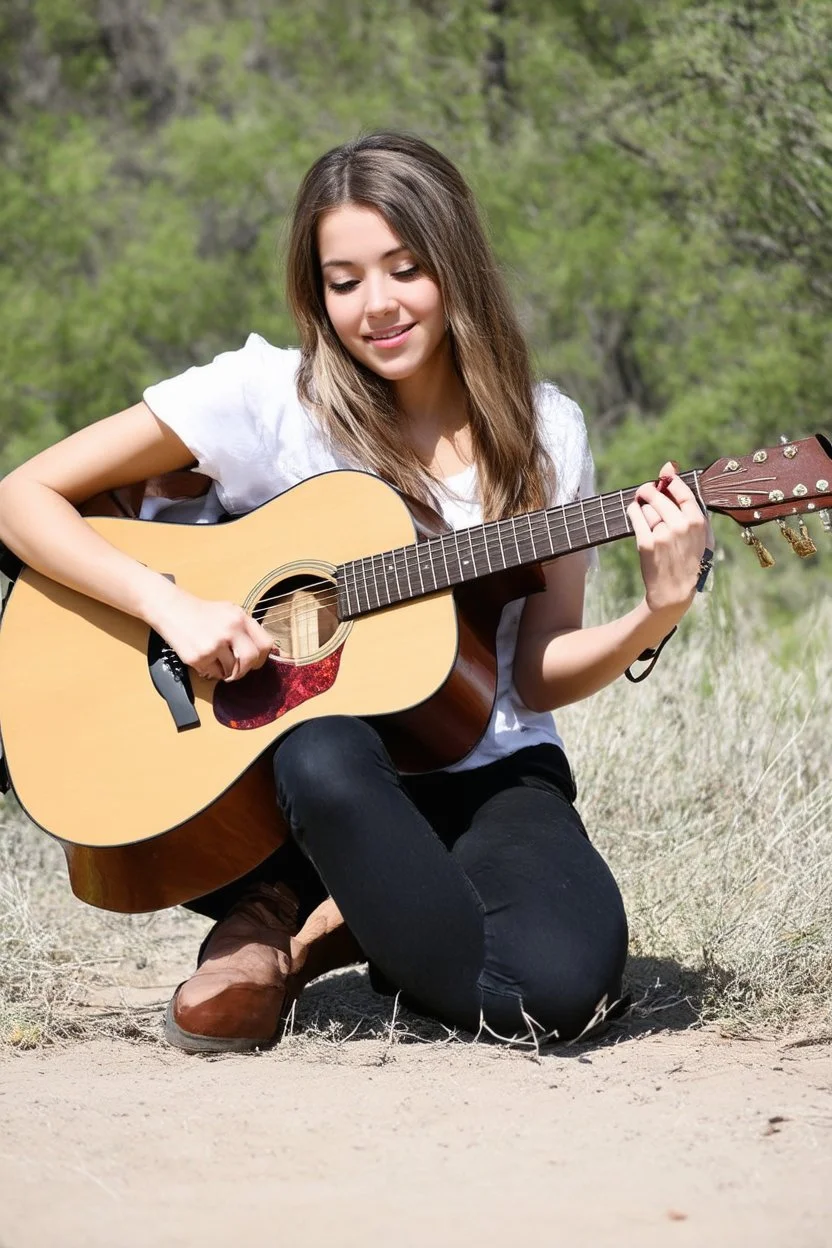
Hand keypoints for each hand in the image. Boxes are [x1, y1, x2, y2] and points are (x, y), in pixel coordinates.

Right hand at [148, 583, 274, 681]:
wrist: (172, 610)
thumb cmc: (203, 613)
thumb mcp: (229, 612)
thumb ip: (246, 629)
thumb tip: (264, 652)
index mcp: (240, 618)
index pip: (265, 644)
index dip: (262, 656)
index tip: (256, 660)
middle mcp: (230, 630)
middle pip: (251, 660)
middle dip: (246, 669)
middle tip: (238, 670)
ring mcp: (214, 645)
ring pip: (232, 670)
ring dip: (226, 670)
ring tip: (216, 660)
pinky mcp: (199, 657)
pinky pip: (214, 674)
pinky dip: (212, 671)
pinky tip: (204, 659)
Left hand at [628, 462, 709, 619]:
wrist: (674, 590)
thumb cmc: (688, 558)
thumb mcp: (699, 532)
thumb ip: (688, 502)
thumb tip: (670, 467)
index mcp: (698, 522)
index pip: (682, 490)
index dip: (670, 479)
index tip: (664, 475)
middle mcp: (681, 526)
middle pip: (659, 495)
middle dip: (648, 490)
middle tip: (645, 493)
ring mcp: (663, 534)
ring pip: (647, 507)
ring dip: (642, 505)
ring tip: (646, 514)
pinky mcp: (647, 542)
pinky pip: (635, 515)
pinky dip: (633, 511)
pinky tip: (635, 513)